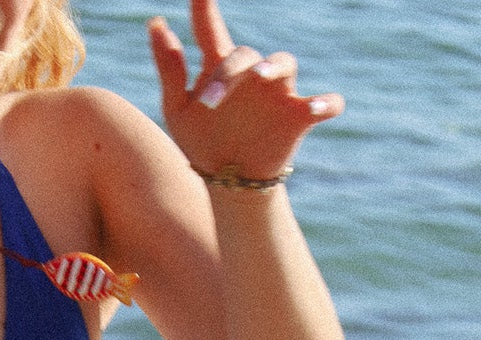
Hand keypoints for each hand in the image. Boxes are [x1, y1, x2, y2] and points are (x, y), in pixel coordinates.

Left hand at [148, 0, 343, 183]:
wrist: (229, 180)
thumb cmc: (202, 140)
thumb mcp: (177, 109)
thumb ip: (169, 69)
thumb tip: (155, 24)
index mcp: (219, 69)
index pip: (209, 30)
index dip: (203, 8)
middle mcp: (252, 74)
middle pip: (244, 55)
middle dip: (227, 75)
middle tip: (209, 103)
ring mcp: (278, 92)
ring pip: (285, 62)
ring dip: (274, 65)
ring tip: (261, 75)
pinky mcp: (298, 117)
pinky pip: (323, 104)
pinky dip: (324, 103)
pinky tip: (315, 108)